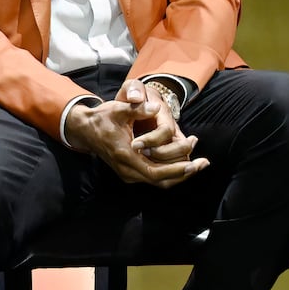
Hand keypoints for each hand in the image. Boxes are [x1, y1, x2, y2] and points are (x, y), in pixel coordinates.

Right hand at [63, 81, 207, 188]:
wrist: (85, 129)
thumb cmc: (102, 118)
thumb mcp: (118, 109)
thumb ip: (137, 109)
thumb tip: (155, 107)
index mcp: (125, 155)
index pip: (155, 171)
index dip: (176, 170)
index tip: (194, 163)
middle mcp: (127, 169)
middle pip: (160, 181)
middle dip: (183, 173)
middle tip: (203, 163)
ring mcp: (128, 173)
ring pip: (158, 181)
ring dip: (179, 174)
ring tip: (199, 164)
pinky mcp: (129, 172)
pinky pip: (153, 177)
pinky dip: (170, 172)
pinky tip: (183, 163)